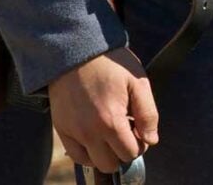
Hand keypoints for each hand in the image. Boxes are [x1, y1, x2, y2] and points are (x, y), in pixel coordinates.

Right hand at [49, 47, 157, 173]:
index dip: (140, 143)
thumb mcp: (138, 82)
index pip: (131, 153)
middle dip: (123, 151)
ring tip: (110, 130)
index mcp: (111, 121)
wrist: (77, 49)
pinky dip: (88, 151)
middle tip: (126, 129)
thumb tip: (151, 140)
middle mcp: (88, 132)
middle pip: (111, 163)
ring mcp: (72, 131)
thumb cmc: (111, 63)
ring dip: (105, 152)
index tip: (139, 127)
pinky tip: (96, 134)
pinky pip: (76, 154)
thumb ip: (148, 114)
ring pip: (93, 162)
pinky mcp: (61, 127)